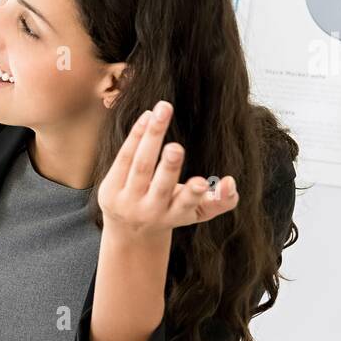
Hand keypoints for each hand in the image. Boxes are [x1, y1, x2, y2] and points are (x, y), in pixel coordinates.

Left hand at [97, 100, 238, 242]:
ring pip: (141, 166)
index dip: (194, 194)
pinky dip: (137, 135)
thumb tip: (231, 182)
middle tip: (175, 148)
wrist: (129, 230)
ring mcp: (128, 201)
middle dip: (169, 167)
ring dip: (152, 137)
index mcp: (176, 215)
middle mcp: (151, 210)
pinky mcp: (110, 190)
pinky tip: (148, 116)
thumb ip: (221, 200)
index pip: (186, 206)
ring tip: (163, 110)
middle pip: (160, 186)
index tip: (200, 182)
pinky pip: (124, 158)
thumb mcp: (198, 212)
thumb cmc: (171, 211)